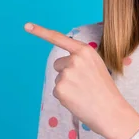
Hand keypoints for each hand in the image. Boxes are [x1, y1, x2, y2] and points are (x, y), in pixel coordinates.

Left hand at [25, 22, 138, 138]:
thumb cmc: (105, 90)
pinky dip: (64, 98)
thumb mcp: (96, 66)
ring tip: (83, 94)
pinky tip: (78, 101)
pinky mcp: (60, 89)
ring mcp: (66, 74)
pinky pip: (56, 92)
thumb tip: (63, 65)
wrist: (111, 111)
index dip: (41, 32)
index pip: (59, 38)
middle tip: (84, 85)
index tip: (27, 26)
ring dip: (67, 87)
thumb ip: (80, 60)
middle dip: (66, 73)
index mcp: (85, 51)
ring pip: (58, 79)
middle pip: (58, 64)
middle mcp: (74, 59)